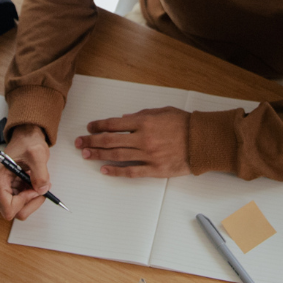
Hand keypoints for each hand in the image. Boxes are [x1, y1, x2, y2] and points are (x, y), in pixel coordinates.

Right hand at [0, 124, 51, 219]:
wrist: (26, 140)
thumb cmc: (27, 144)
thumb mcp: (37, 154)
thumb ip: (40, 173)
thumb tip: (41, 190)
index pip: (9, 210)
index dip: (25, 202)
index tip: (34, 188)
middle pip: (14, 212)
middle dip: (31, 201)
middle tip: (40, 185)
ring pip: (19, 210)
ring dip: (32, 198)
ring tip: (36, 181)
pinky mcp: (7, 193)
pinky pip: (21, 204)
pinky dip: (31, 195)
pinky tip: (32, 182)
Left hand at [73, 107, 189, 177]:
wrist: (203, 141)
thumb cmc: (185, 124)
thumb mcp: (162, 111)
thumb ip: (142, 115)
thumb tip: (123, 120)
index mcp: (144, 122)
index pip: (114, 124)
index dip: (98, 125)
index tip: (89, 127)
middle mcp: (143, 138)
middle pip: (110, 140)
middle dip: (92, 141)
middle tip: (80, 143)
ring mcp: (148, 155)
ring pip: (116, 155)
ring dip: (99, 155)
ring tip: (86, 155)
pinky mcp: (155, 169)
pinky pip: (131, 171)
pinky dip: (116, 171)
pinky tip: (104, 170)